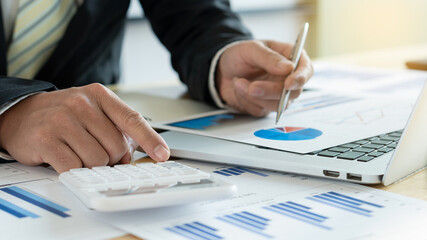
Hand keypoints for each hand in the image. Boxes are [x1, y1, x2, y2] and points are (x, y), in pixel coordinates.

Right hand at [0, 84, 169, 172]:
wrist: (22, 115)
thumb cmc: (63, 116)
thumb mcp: (93, 113)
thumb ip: (116, 130)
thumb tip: (134, 155)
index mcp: (99, 96)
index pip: (132, 119)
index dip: (150, 139)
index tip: (163, 154)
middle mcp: (81, 104)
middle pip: (116, 146)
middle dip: (110, 157)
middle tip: (95, 151)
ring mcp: (62, 120)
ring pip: (97, 160)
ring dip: (90, 164)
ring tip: (77, 152)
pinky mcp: (45, 139)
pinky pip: (74, 167)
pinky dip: (74, 170)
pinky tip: (65, 158)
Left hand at [216, 40, 312, 116]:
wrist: (221, 70)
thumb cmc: (240, 55)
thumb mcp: (251, 49)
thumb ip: (269, 57)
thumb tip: (288, 68)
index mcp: (290, 58)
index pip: (306, 70)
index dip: (300, 78)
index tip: (288, 84)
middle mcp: (287, 78)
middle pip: (293, 92)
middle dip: (270, 91)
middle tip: (252, 87)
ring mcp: (277, 95)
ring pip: (276, 105)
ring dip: (255, 96)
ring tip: (239, 82)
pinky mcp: (264, 107)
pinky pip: (259, 110)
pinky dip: (246, 100)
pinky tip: (239, 88)